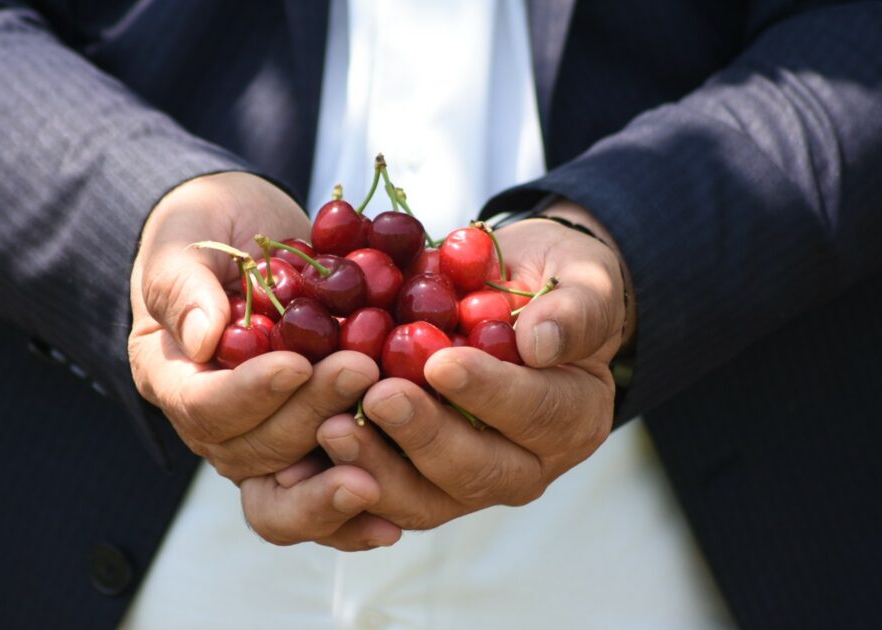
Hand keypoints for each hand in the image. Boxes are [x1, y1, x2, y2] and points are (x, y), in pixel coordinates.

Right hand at [128, 173, 382, 525]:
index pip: (203, 406)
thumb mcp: (183, 238)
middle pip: (253, 451)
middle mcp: (216, 423)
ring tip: (381, 458)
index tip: (295, 364)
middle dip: (309, 415)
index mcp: (172, 377)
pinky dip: (354, 516)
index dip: (248, 394)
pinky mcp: (310, 443)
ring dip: (335, 475)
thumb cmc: (206, 230)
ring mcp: (264, 439)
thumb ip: (184, 286)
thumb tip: (203, 338)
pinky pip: (324, 491)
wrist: (248, 234)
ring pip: (287, 488)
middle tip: (360, 370)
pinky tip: (390, 524)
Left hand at [241, 200, 633, 545]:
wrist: (509, 295)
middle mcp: (523, 465)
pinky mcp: (415, 482)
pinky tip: (300, 455)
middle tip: (378, 396)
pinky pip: (377, 496)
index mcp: (572, 418)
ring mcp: (464, 482)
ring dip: (374, 467)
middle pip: (475, 472)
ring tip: (330, 427)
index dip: (490, 392)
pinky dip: (339, 479)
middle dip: (424, 436)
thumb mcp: (581, 279)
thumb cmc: (550, 281)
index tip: (443, 362)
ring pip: (421, 499)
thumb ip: (574, 309)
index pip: (535, 413)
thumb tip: (540, 342)